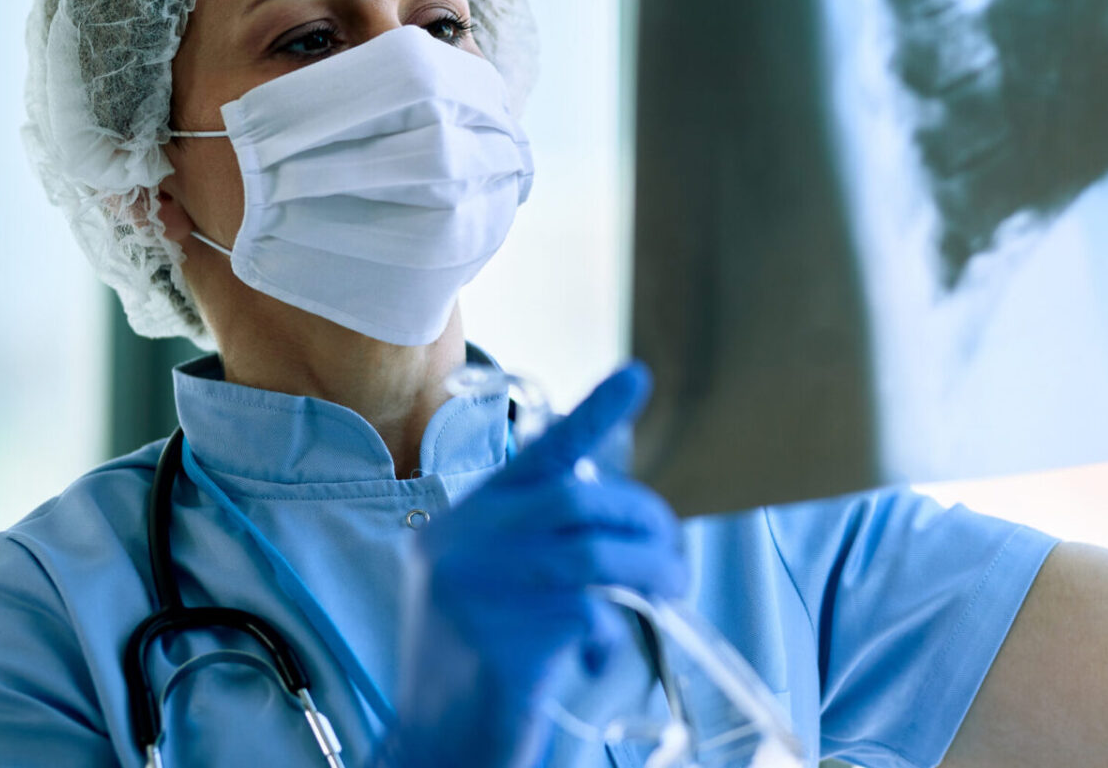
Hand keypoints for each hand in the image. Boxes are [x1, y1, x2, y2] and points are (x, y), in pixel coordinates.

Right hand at [390, 363, 685, 767]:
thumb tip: (622, 520)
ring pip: (595, 554)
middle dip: (644, 524)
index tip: (639, 376)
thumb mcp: (493, 589)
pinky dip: (609, 631)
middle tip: (673, 560)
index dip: (594, 413)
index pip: (536, 454)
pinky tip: (595, 654)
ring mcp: (475, 590)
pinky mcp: (499, 639)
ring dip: (650, 574)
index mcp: (460, 524)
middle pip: (580, 502)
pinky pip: (587, 613)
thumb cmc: (477, 671)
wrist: (433, 751)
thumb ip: (537, 545)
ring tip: (668, 596)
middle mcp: (460, 544)